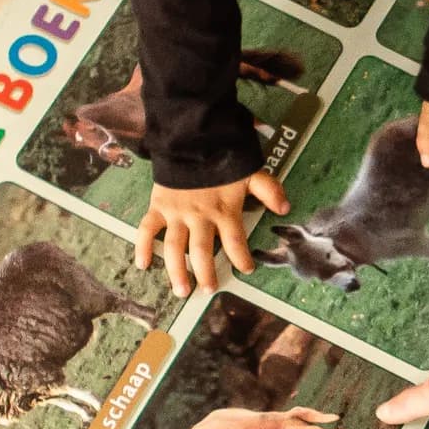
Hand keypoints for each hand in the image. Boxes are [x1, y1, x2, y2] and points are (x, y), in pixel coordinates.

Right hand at [135, 172, 288, 296]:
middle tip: (209, 290)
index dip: (242, 258)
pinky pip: (147, 229)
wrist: (192, 138)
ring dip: (177, 271)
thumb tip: (285, 208)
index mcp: (224, 210)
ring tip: (182, 290)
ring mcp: (177, 213)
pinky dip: (143, 247)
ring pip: (174, 248)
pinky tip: (143, 265)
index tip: (247, 270)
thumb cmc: (223, 157)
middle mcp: (199, 216)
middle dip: (206, 273)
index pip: (235, 241)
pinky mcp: (158, 206)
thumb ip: (269, 190)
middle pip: (202, 251)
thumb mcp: (251, 172)